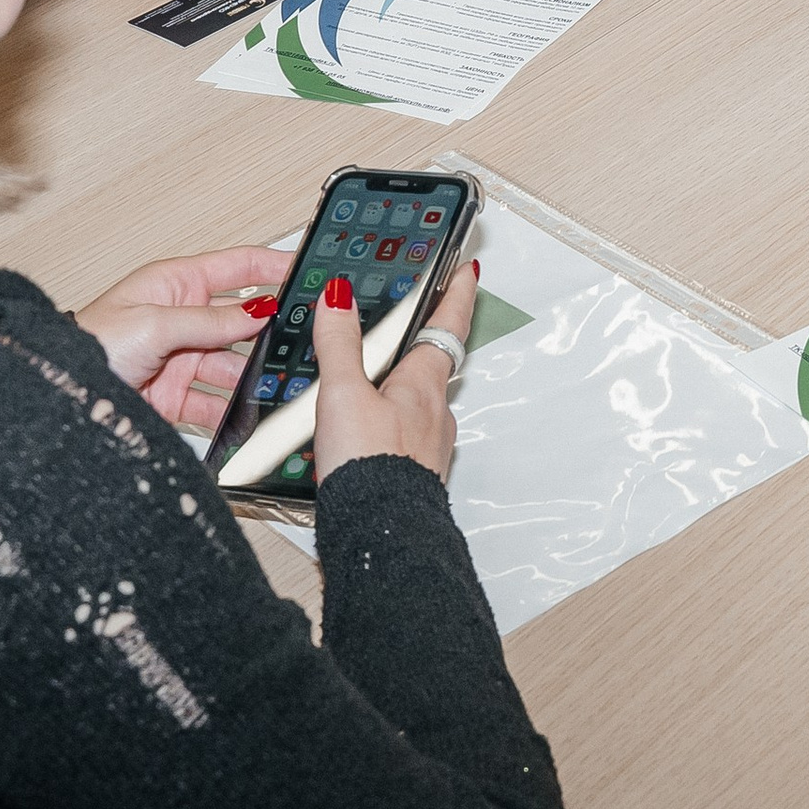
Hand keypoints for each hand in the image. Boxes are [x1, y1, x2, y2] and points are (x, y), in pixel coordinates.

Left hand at [76, 245, 296, 427]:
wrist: (56, 402)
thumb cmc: (87, 345)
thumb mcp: (154, 324)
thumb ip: (211, 320)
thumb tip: (260, 310)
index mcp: (177, 284)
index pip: (239, 266)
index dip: (274, 265)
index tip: (309, 270)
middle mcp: (183, 319)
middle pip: (242, 321)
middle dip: (270, 330)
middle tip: (302, 336)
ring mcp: (180, 359)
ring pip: (233, 365)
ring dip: (252, 376)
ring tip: (275, 384)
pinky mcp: (174, 398)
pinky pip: (214, 403)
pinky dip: (231, 412)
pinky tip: (246, 415)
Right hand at [312, 260, 477, 485]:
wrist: (381, 539)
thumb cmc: (371, 469)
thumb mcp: (344, 395)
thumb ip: (340, 345)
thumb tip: (340, 297)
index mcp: (424, 382)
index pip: (449, 321)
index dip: (457, 291)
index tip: (468, 268)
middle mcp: (435, 411)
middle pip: (432, 362)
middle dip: (418, 342)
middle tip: (409, 322)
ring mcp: (428, 445)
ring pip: (416, 403)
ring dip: (396, 390)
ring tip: (365, 384)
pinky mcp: (413, 475)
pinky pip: (402, 438)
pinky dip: (385, 428)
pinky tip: (360, 439)